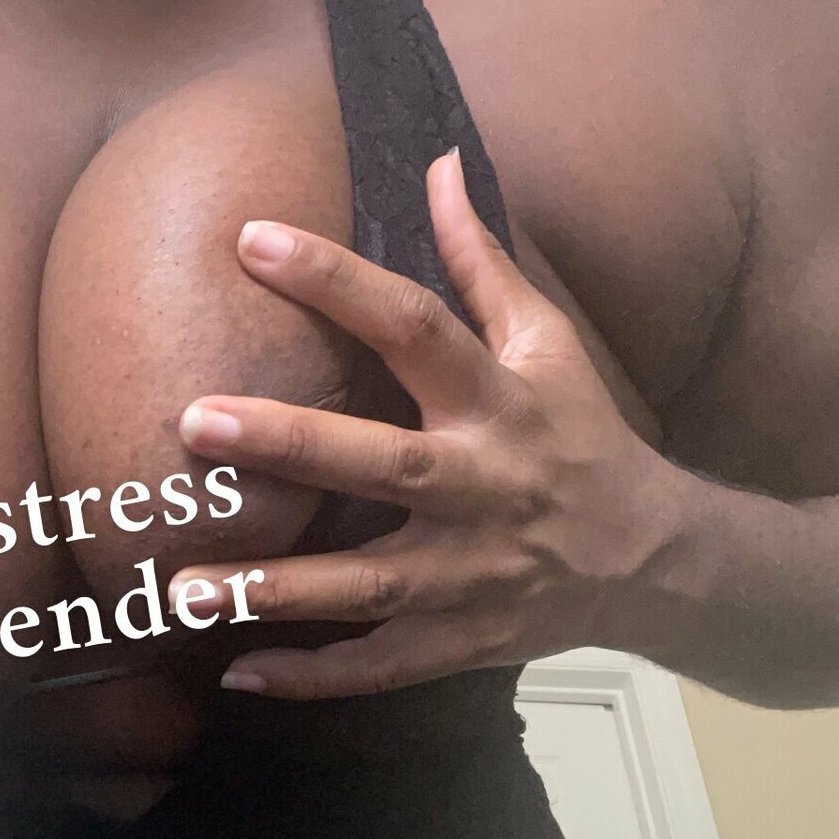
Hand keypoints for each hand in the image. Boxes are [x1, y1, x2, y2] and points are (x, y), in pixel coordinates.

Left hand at [173, 149, 680, 698]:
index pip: (417, 327)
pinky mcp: (463, 644)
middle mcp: (486, 488)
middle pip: (384, 466)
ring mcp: (474, 576)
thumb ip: (483, 262)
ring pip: (369, 587)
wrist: (657, 562)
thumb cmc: (581, 436)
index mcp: (503, 403)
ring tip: (181, 583)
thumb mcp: (550, 344)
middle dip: (291, 444)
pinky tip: (236, 671)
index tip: (252, 240)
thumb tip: (437, 162)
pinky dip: (313, 677)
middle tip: (192, 422)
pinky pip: (382, 668)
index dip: (340, 281)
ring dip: (277, 587)